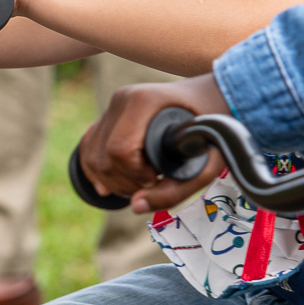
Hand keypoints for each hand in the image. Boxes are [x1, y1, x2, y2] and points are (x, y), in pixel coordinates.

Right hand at [77, 77, 229, 213]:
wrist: (215, 98)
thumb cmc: (213, 128)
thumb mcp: (204, 164)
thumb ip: (173, 190)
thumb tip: (135, 206)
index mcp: (143, 101)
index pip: (120, 150)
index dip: (136, 174)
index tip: (158, 178)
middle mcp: (121, 99)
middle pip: (103, 157)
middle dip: (125, 182)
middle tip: (153, 184)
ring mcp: (112, 106)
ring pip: (92, 156)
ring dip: (111, 181)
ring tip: (140, 184)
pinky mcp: (108, 115)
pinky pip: (88, 147)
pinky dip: (95, 171)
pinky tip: (106, 187)